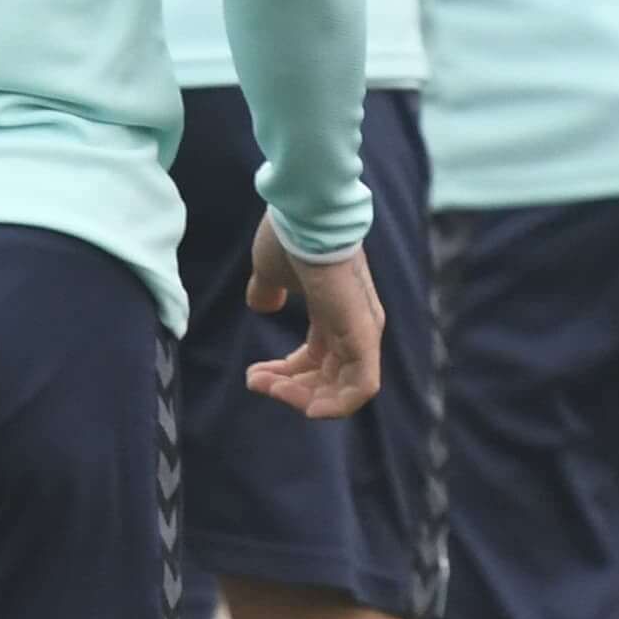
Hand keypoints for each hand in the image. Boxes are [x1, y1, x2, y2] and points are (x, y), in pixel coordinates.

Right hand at [240, 219, 384, 418]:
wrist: (304, 212)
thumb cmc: (289, 236)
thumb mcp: (272, 272)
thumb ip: (268, 291)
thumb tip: (261, 304)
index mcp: (335, 313)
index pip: (319, 361)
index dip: (286, 376)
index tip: (254, 375)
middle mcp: (354, 326)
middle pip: (328, 379)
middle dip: (289, 390)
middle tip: (255, 382)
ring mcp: (362, 331)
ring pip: (342, 390)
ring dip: (301, 398)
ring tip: (265, 386)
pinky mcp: (363, 334)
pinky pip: (362, 387)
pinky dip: (336, 405)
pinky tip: (306, 407)